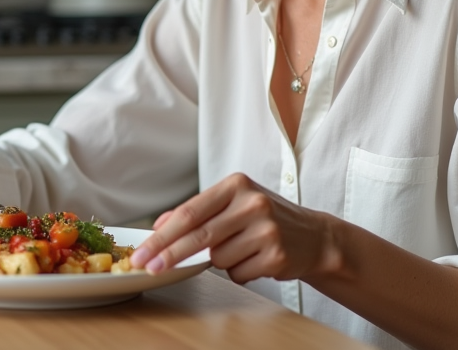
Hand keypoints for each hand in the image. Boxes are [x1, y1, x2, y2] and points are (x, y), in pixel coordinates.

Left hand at [129, 172, 343, 284]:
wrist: (313, 236)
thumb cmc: (264, 217)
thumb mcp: (232, 203)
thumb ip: (197, 212)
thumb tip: (159, 225)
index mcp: (236, 184)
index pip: (190, 212)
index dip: (162, 235)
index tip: (143, 250)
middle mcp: (252, 203)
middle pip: (199, 236)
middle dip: (170, 255)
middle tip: (148, 268)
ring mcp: (266, 229)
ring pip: (218, 259)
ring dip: (221, 261)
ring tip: (243, 248)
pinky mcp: (276, 255)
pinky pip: (237, 274)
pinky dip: (239, 272)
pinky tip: (256, 259)